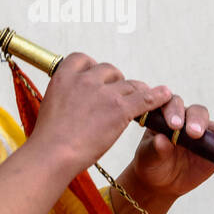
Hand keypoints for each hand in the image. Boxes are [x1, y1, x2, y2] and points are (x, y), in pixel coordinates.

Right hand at [33, 52, 172, 172]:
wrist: (53, 154)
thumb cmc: (49, 138)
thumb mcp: (50, 105)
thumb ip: (65, 94)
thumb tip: (73, 96)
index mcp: (64, 76)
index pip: (83, 59)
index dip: (92, 69)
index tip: (96, 80)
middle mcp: (85, 79)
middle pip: (109, 70)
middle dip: (115, 82)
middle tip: (116, 98)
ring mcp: (104, 93)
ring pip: (128, 85)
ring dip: (134, 93)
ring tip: (138, 102)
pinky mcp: (119, 109)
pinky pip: (144, 98)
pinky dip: (156, 96)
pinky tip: (165, 95)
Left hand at [125, 95, 213, 202]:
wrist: (161, 181)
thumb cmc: (151, 163)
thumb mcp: (148, 157)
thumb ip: (155, 148)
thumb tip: (161, 141)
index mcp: (168, 116)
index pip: (173, 105)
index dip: (175, 112)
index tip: (174, 126)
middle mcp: (189, 120)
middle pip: (198, 112)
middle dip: (198, 121)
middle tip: (195, 133)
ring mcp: (206, 133)